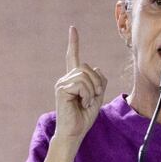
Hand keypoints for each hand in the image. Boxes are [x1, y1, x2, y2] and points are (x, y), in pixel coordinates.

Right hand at [53, 25, 107, 145]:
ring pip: (85, 75)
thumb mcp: (97, 96)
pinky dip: (87, 95)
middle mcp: (66, 78)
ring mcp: (62, 83)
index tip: (72, 29)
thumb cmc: (84, 117)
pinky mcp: (61, 89)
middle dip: (96, 83)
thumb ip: (99, 81)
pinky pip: (81, 84)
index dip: (73, 43)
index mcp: (74, 79)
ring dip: (92, 91)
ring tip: (86, 103)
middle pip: (87, 67)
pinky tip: (82, 104)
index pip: (73, 58)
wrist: (74, 132)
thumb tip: (96, 67)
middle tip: (93, 98)